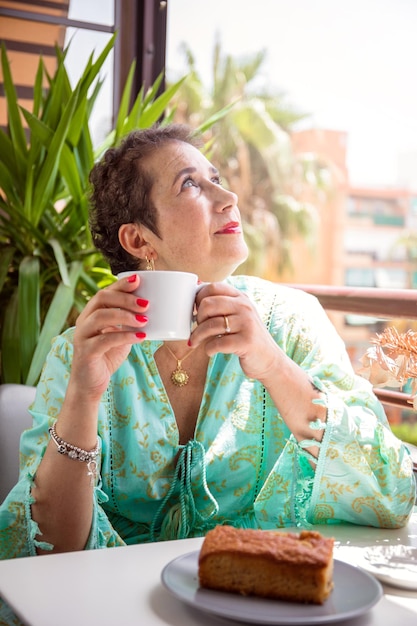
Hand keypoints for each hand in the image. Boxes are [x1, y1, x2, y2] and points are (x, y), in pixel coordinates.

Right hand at [70, 275, 147, 400]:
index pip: (105, 292)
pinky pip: (104, 340)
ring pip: (101, 317)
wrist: (91, 384)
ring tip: (145, 320)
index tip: (139, 280)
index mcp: (91, 313)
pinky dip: (124, 336)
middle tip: (146, 304)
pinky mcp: (85, 352)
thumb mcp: (120, 335)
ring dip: (125, 316)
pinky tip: (140, 337)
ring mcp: (82, 336)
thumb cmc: (106, 357)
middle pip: (101, 299)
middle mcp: (84, 321)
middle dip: (125, 298)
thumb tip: (155, 309)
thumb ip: (129, 323)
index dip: (121, 284)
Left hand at [191, 282, 279, 381]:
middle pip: (208, 304)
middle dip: (197, 317)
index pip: (213, 287)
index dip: (198, 297)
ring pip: (210, 325)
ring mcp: (247, 324)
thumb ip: (223, 305)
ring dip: (197, 336)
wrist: (268, 359)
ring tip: (195, 342)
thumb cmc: (246, 336)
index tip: (194, 310)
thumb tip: (194, 295)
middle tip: (197, 327)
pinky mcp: (246, 342)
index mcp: (241, 298)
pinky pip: (217, 343)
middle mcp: (245, 307)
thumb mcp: (239, 315)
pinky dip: (208, 349)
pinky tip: (210, 351)